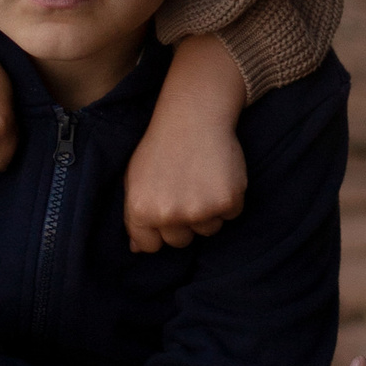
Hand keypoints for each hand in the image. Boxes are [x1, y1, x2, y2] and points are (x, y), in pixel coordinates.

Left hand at [123, 107, 247, 253]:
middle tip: (186, 189)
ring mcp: (199, 210)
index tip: (165, 208)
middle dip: (183, 221)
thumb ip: (135, 216)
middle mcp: (168, 214)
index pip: (151, 246)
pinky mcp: (227, 201)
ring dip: (208, 211)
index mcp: (140, 210)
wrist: (194, 116)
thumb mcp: (134, 177)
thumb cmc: (161, 146)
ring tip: (202, 179)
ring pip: (207, 230)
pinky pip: (231, 215)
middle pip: (180, 241)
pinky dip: (229, 199)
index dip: (159, 228)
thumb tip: (137, 249)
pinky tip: (218, 175)